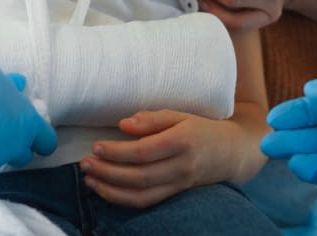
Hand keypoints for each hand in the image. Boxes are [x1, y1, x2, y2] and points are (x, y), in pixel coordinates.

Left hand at [79, 109, 263, 207]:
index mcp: (182, 141)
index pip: (144, 151)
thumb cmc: (201, 128)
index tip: (96, 146)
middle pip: (139, 176)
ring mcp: (179, 183)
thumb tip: (124, 124)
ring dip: (110, 189)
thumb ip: (152, 119)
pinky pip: (147, 201)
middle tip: (85, 163)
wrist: (231, 152)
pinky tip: (105, 190)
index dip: (117, 152)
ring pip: (141, 194)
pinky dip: (122, 199)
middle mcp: (181, 166)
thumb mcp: (181, 115)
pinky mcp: (175, 194)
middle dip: (108, 172)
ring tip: (89, 179)